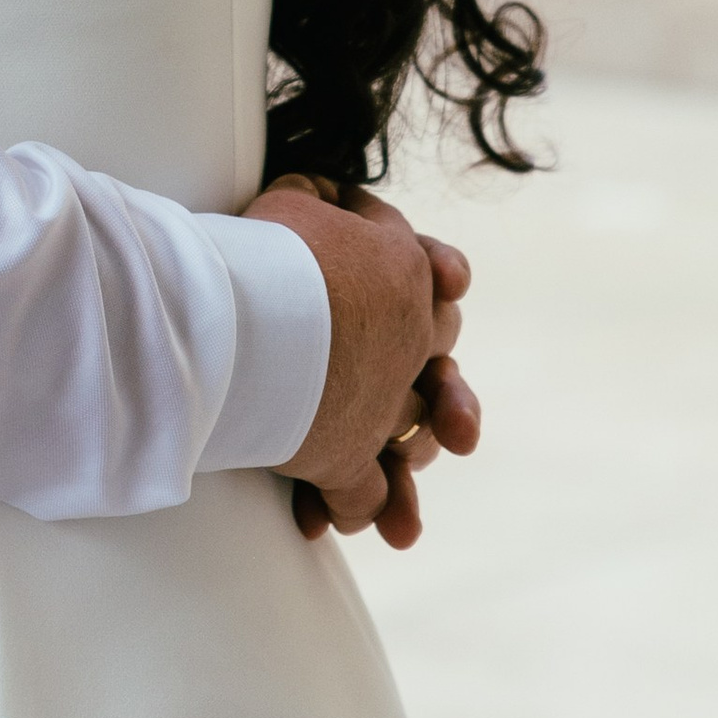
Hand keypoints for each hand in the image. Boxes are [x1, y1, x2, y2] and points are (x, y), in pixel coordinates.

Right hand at [247, 175, 477, 549]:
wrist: (265, 308)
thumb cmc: (277, 244)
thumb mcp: (299, 197)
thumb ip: (320, 202)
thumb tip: (323, 200)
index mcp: (408, 274)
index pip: (441, 276)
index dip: (444, 279)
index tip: (451, 284)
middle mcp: (410, 343)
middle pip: (440, 373)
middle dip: (447, 404)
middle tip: (450, 433)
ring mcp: (383, 405)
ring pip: (411, 443)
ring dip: (403, 474)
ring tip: (402, 515)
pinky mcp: (345, 458)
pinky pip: (360, 496)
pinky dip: (345, 510)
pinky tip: (321, 521)